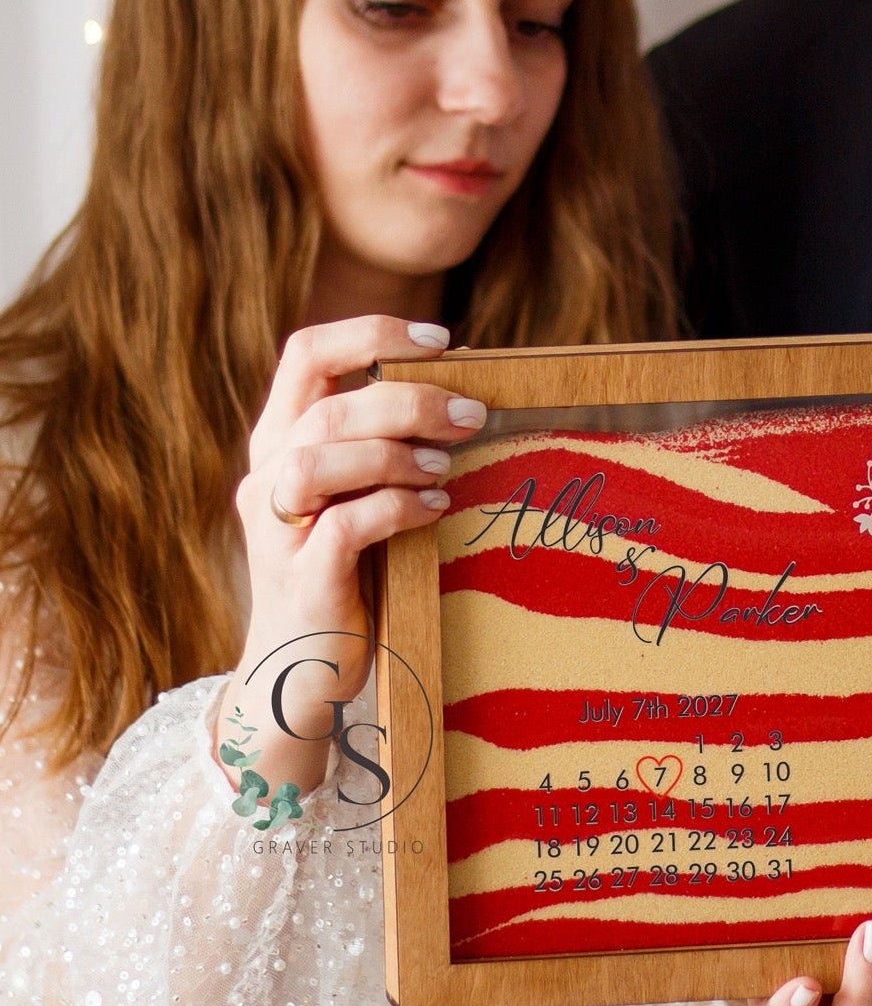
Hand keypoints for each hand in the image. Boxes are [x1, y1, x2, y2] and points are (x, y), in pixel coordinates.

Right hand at [220, 317, 484, 795]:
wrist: (300, 674)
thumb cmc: (347, 573)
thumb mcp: (356, 495)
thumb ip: (382, 446)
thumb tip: (463, 395)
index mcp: (278, 442)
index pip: (304, 354)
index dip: (370, 332)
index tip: (440, 340)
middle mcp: (265, 478)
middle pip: (326, 409)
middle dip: (407, 400)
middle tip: (472, 416)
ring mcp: (276, 532)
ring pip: (317, 460)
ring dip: (395, 454)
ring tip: (446, 465)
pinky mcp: (300, 582)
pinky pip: (343, 527)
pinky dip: (397, 508)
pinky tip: (435, 508)